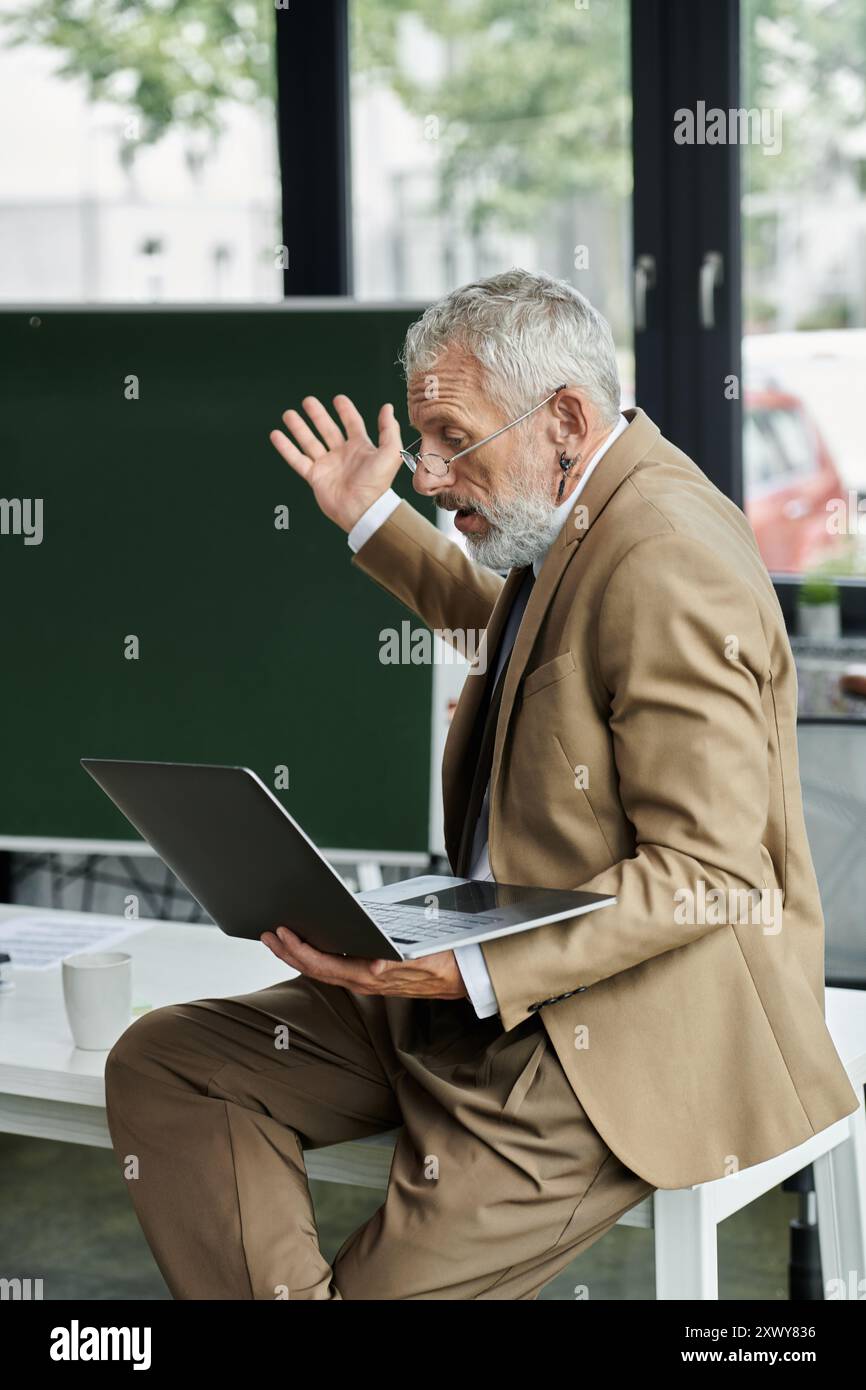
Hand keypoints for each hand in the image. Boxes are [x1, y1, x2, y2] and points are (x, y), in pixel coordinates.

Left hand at [260, 926, 467, 1000]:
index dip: (299, 950)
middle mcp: (363, 981)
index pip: (324, 965)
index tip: (282, 932)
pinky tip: (311, 945)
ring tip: (280, 938)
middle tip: (267, 933)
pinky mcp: (370, 975)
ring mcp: (365, 980)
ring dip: (299, 955)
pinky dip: (317, 956)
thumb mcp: (426, 959)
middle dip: (288, 952)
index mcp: (371, 977)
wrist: (464, 977)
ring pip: (323, 970)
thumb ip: (401, 963)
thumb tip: (378, 966)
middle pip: (315, 969)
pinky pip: (335, 968)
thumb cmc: (445, 963)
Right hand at [269, 394, 402, 532]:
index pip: (352, 423)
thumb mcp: (391, 453)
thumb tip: (387, 408)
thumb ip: (389, 429)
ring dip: (299, 427)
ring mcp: (327, 465)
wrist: (362, 510)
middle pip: (327, 429)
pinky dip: (286, 448)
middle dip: (317, 415)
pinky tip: (276, 435)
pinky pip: (297, 459)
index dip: (345, 410)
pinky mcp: (315, 477)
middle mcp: (342, 455)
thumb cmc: (378, 485)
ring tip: (289, 414)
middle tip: (308, 401)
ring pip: (309, 441)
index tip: (338, 399)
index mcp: (361, 448)